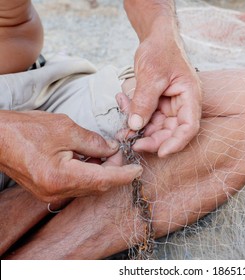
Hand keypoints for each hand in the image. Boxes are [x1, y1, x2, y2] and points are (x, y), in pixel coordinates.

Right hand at [0, 111, 142, 201]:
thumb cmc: (25, 129)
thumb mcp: (66, 128)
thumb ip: (94, 142)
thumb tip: (112, 149)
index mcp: (61, 177)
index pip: (103, 180)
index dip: (124, 175)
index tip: (138, 170)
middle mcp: (56, 191)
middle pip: (97, 185)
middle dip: (114, 171)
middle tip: (121, 152)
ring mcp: (51, 193)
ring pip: (88, 186)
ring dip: (103, 172)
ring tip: (109, 153)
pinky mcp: (48, 189)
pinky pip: (76, 185)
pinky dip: (89, 174)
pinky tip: (93, 160)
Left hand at [127, 31, 201, 156]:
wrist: (156, 37)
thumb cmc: (161, 50)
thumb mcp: (151, 74)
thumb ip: (144, 101)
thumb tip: (135, 126)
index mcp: (190, 96)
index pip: (189, 127)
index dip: (176, 142)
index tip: (160, 152)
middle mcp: (182, 104)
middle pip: (171, 131)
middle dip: (152, 139)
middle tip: (131, 141)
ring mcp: (170, 105)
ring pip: (156, 127)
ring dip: (139, 129)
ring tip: (122, 125)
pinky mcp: (158, 104)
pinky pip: (147, 117)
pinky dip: (134, 116)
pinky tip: (122, 105)